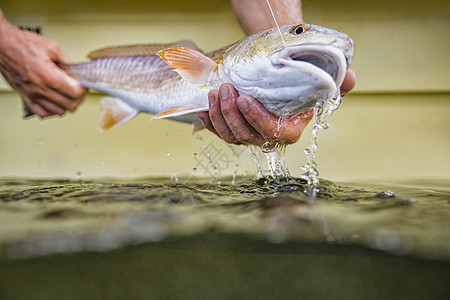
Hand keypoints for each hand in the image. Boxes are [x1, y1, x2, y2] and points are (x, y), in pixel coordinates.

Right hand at [0, 17, 85, 117]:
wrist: (1, 45)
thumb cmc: (22, 44)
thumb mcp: (51, 47)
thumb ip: (67, 62)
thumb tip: (77, 71)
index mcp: (48, 75)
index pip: (75, 93)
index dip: (83, 89)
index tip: (83, 85)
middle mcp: (40, 88)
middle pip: (70, 105)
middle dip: (79, 98)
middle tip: (79, 90)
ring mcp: (33, 95)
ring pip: (59, 111)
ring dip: (67, 105)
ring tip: (68, 95)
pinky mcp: (26, 97)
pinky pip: (43, 113)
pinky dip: (52, 110)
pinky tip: (55, 102)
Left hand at [198, 69, 355, 146]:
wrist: (282, 82)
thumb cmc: (299, 85)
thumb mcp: (320, 84)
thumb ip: (337, 85)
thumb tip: (349, 78)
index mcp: (289, 131)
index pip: (271, 131)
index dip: (255, 118)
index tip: (245, 98)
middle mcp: (268, 138)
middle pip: (246, 134)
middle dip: (231, 112)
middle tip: (226, 89)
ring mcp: (250, 136)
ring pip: (230, 135)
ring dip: (219, 115)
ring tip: (215, 93)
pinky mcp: (235, 131)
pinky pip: (219, 132)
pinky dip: (209, 122)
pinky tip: (203, 108)